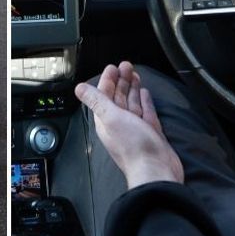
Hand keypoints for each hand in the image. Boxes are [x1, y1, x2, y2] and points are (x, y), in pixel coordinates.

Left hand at [74, 62, 183, 189]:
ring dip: (132, 88)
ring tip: (135, 74)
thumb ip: (96, 101)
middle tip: (127, 65)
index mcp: (106, 120)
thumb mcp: (110, 118)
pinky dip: (145, 101)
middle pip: (119, 97)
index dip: (107, 80)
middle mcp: (119, 123)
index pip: (104, 95)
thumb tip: (78, 88)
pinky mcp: (150, 132)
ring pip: (132, 103)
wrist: (156, 170)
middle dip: (121, 80)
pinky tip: (145, 93)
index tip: (113, 67)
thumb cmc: (133, 146)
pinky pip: (146, 112)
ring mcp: (136, 128)